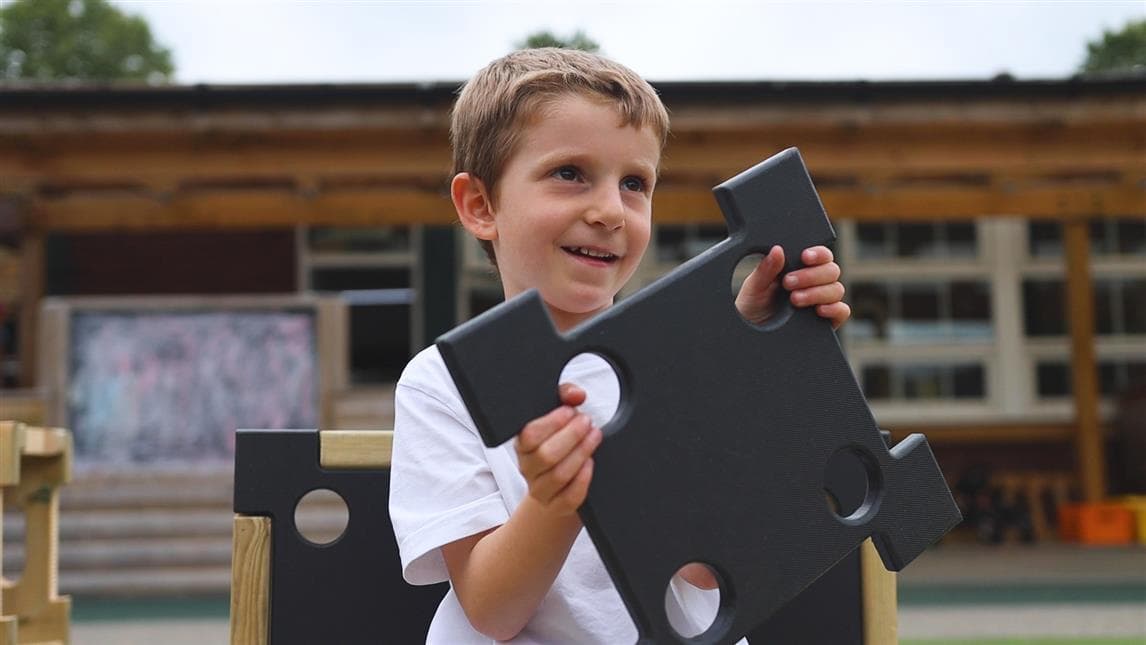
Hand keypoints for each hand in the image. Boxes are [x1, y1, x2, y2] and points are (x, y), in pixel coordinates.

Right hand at [514, 383, 602, 516]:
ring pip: (558, 475)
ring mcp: (540, 490)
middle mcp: (527, 468)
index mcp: (522, 445)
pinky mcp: (556, 506)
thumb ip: (565, 397)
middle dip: (571, 436)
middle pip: (546, 455)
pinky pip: (569, 497)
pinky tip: (590, 464)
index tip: (571, 411)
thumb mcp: (559, 416)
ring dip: (581, 453)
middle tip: (587, 423)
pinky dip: (583, 480)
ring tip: (594, 438)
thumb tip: (576, 394)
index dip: (552, 422)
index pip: (528, 435)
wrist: (560, 485)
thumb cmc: (559, 443)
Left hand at [734, 245, 850, 329]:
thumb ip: (766, 269)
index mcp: (800, 267)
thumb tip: (777, 250)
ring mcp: (822, 300)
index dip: (818, 254)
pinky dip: (834, 309)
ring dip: (817, 292)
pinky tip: (818, 309)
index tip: (804, 257)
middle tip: (788, 283)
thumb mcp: (754, 286)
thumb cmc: (752, 305)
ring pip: (837, 289)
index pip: (820, 255)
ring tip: (794, 299)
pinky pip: (842, 311)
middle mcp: (815, 282)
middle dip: (811, 276)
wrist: (751, 330)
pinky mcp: (827, 319)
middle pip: (831, 271)